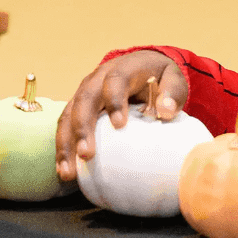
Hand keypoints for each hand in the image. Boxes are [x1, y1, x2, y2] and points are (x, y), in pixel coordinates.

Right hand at [55, 50, 187, 181]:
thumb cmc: (159, 76)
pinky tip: (66, 170)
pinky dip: (63, 149)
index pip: (115, 82)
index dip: (114, 101)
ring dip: (66, 144)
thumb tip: (166, 111)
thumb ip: (173, 92)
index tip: (120, 124)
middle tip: (86, 154)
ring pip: (68, 116)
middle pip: (85, 100)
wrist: (142, 66)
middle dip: (82, 128)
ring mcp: (83, 93)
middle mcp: (97, 80)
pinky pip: (64, 127)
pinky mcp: (76, 107)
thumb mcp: (173, 79)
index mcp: (122, 69)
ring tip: (68, 172)